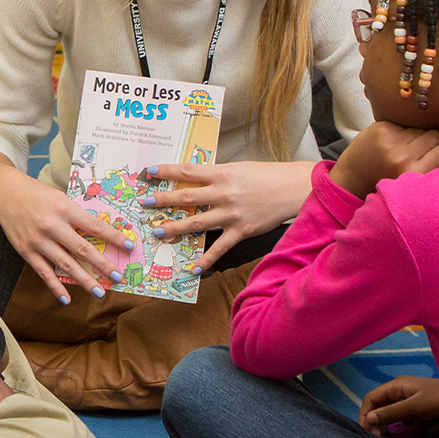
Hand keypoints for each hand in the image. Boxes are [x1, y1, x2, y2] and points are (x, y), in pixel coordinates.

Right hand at [0, 162, 131, 304]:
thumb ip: (76, 216)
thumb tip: (98, 235)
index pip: (95, 226)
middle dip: (103, 265)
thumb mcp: (60, 198)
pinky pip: (44, 272)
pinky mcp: (26, 250)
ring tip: (99, 292)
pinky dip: (55, 286)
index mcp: (64, 208)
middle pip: (83, 249)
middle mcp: (52, 225)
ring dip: (84, 280)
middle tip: (118, 277)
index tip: (129, 247)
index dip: (114, 237)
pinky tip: (66, 298)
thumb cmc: (36, 193)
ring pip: (66, 265)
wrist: (5, 192)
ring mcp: (38, 240)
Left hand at [142, 160, 312, 271]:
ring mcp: (232, 214)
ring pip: (196, 223)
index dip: (166, 171)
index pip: (187, 171)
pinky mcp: (242, 231)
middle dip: (162, 200)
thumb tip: (194, 180)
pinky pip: (219, 248)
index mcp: (222, 173)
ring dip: (174, 228)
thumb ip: (216, 176)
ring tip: (157, 232)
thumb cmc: (267, 176)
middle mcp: (224, 193)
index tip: (148, 172)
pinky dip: (205, 259)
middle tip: (144, 203)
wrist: (294, 188)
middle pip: (186, 198)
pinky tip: (192, 268)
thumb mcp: (239, 168)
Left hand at [330, 122, 438, 198]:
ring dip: (417, 136)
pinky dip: (402, 131)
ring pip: (423, 129)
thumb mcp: (417, 182)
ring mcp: (390, 142)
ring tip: (404, 148)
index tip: (430, 161)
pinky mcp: (381, 129)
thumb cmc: (392, 180)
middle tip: (415, 155)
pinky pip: (407, 123)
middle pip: (437, 138)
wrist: (352, 177)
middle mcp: (402, 159)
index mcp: (415, 174)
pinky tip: (392, 142)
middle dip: (430, 144)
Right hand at [359, 376, 438, 433]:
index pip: (371, 398)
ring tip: (383, 436)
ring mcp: (407, 396)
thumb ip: (391, 412)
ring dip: (382, 422)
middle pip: (377, 403)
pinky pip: (398, 413)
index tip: (366, 431)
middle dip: (372, 419)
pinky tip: (397, 432)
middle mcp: (398, 389)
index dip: (364, 413)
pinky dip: (393, 422)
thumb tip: (368, 419)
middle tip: (375, 437)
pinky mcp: (415, 404)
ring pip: (387, 409)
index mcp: (395, 385)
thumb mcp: (414, 407)